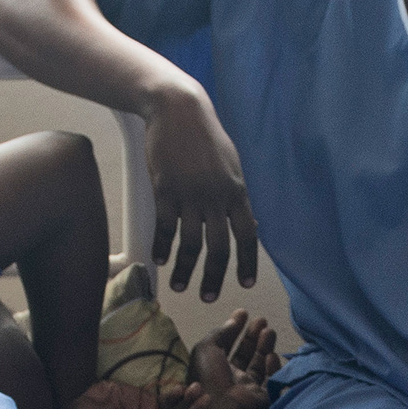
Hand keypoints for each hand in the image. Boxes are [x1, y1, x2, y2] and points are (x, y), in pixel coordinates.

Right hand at [145, 83, 258, 304]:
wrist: (178, 110)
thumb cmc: (205, 137)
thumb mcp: (231, 164)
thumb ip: (237, 195)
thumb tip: (248, 223)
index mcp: (237, 191)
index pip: (248, 235)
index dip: (247, 261)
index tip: (245, 282)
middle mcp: (216, 197)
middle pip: (219, 247)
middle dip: (214, 277)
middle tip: (208, 297)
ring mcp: (190, 194)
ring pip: (191, 243)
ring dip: (185, 269)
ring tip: (179, 286)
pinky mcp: (165, 190)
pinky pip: (165, 228)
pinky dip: (162, 247)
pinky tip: (159, 259)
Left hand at [191, 313, 280, 408]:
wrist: (221, 408)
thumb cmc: (208, 378)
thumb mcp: (205, 349)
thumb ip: (220, 332)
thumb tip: (234, 320)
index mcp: (213, 367)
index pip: (226, 344)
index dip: (234, 328)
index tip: (243, 312)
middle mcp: (230, 377)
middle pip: (244, 353)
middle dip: (252, 335)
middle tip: (261, 320)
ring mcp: (246, 388)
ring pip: (258, 364)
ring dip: (264, 346)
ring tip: (268, 330)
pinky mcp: (261, 398)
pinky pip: (270, 380)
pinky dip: (272, 367)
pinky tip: (271, 355)